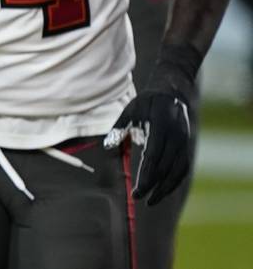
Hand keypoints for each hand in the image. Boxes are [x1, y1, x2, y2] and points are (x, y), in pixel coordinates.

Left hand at [105, 89, 193, 205]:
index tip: (136, 192)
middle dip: (153, 186)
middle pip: (165, 168)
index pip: (153, 158)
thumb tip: (107, 147)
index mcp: (161, 128)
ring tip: (152, 200)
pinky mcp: (187, 146)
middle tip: (139, 198)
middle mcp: (176, 137)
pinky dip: (175, 181)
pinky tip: (164, 190)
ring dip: (166, 188)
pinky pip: (183, 168)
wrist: (171, 92)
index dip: (145, 177)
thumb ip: (119, 128)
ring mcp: (184, 142)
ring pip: (178, 171)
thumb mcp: (130, 110)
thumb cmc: (146, 102)